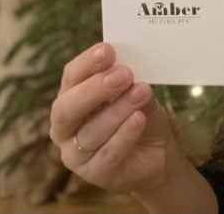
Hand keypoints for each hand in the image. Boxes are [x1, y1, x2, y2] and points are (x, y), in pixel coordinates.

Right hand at [49, 43, 179, 193]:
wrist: (158, 153)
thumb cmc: (140, 116)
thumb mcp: (137, 94)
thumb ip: (129, 82)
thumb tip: (127, 63)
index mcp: (71, 98)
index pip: (70, 78)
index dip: (86, 64)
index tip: (107, 50)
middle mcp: (65, 127)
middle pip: (67, 108)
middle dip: (95, 88)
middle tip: (123, 74)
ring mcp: (76, 154)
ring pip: (91, 131)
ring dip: (118, 109)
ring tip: (141, 92)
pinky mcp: (94, 173)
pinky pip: (107, 153)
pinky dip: (125, 134)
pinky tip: (139, 119)